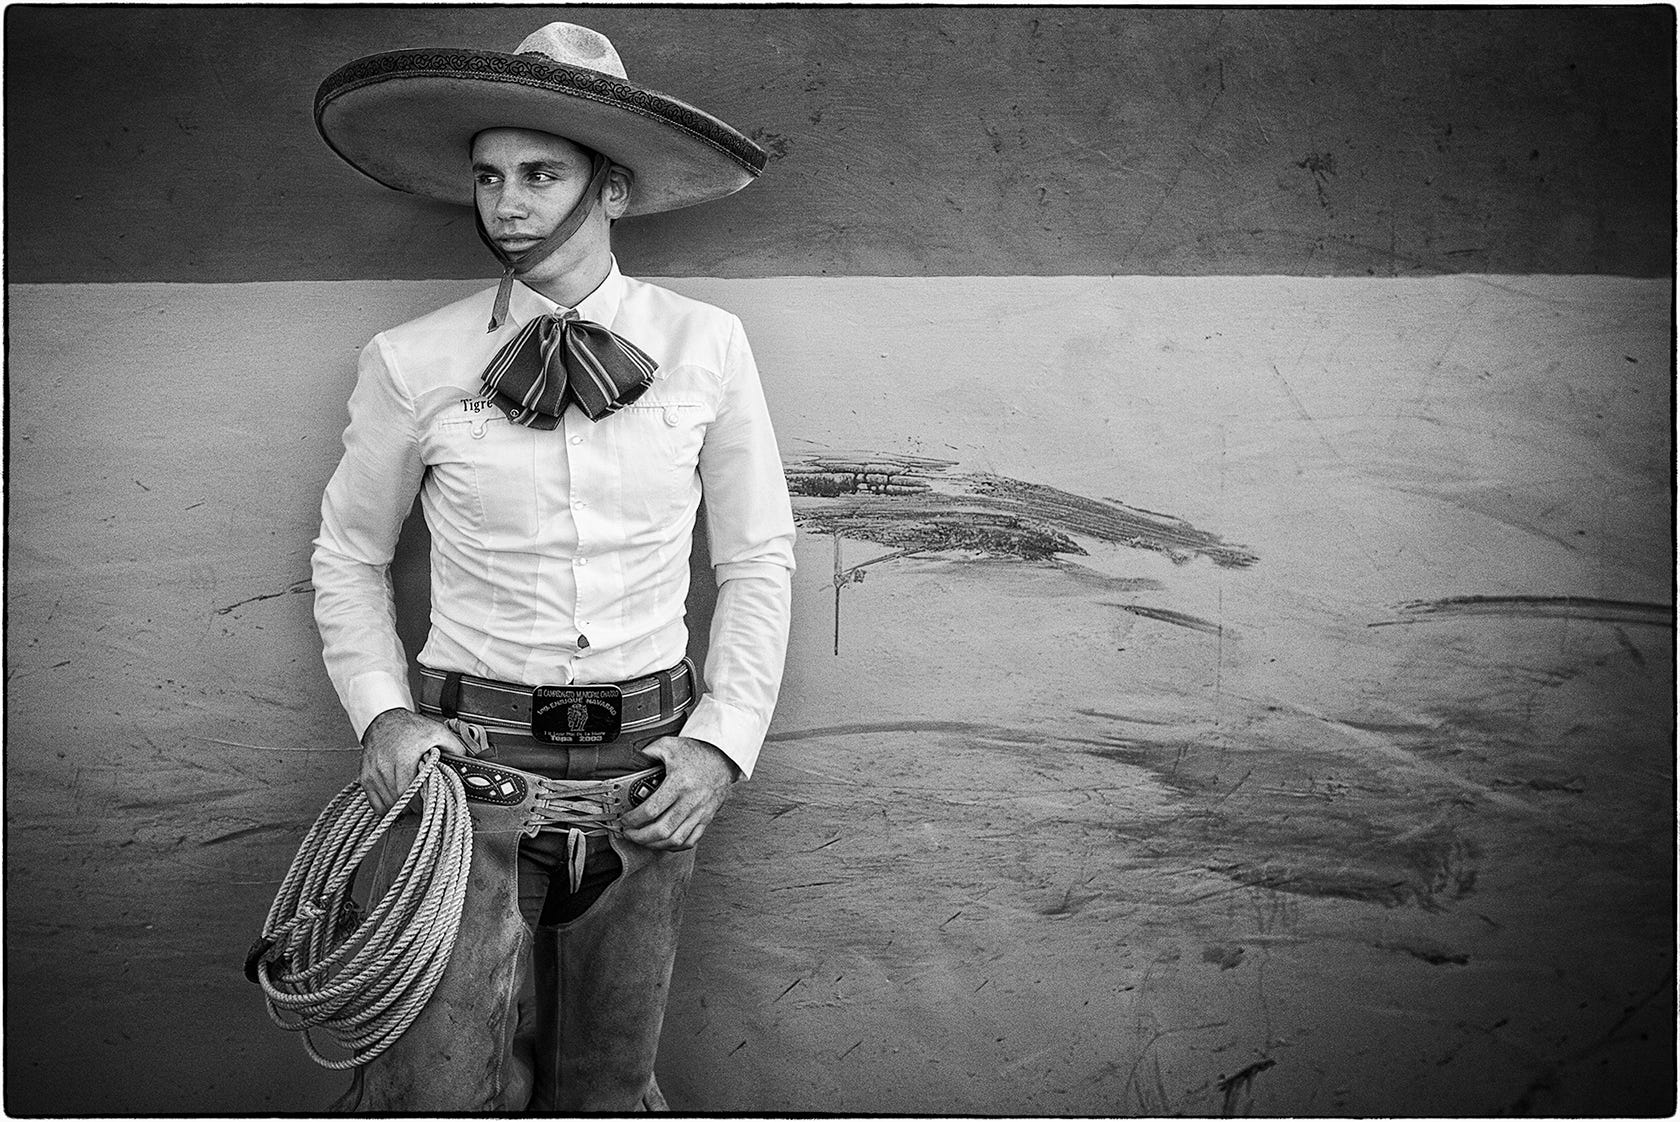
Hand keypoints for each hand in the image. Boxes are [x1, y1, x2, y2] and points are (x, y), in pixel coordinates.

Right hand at [359, 708, 458, 813]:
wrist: (385, 719)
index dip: (420, 803)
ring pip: (387, 804)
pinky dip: (386, 806)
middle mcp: (385, 766)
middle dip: (413, 806)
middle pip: (398, 800)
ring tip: (411, 801)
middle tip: (423, 805)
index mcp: (403, 758)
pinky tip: (397, 800)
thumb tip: (468, 762)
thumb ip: (454, 747)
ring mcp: (372, 773)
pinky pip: (374, 803)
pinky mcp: (364, 776)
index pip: (409, 792)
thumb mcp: (438, 732)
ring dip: (401, 807)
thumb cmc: (411, 727)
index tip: (429, 803)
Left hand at [619, 735, 738, 850]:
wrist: (724, 757)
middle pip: (662, 830)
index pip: (651, 810)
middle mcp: (691, 801)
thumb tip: (631, 761)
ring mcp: (700, 812)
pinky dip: (675, 846)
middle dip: (640, 836)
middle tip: (629, 834)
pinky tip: (663, 842)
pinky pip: (691, 840)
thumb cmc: (697, 751)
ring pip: (675, 839)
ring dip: (655, 844)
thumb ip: (648, 752)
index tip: (625, 820)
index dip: (634, 819)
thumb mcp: (669, 745)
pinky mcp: (707, 818)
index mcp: (679, 783)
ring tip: (642, 840)